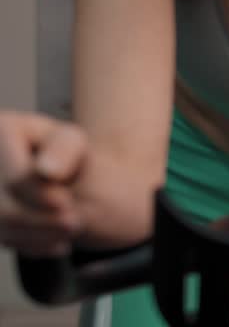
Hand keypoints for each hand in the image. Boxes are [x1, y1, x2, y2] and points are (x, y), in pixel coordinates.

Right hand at [0, 111, 88, 255]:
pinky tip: (55, 243)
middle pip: (2, 208)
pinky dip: (28, 244)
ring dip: (36, 236)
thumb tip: (47, 172)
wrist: (50, 171)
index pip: (17, 178)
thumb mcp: (72, 141)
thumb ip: (64, 151)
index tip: (67, 203)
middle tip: (74, 224)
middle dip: (41, 220)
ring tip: (68, 235)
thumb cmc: (63, 152)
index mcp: (0, 130)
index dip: (42, 195)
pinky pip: (1, 237)